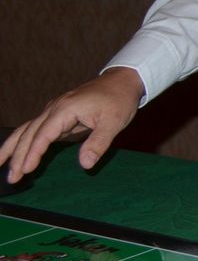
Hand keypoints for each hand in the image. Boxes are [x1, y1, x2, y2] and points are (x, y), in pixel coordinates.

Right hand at [1, 66, 144, 184]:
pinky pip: (35, 130)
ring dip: (12, 148)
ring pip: (26, 130)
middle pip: (29, 134)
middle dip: (17, 156)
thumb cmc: (118, 100)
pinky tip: (16, 155)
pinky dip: (23, 143)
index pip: (43, 134)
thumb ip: (98, 143)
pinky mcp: (56, 116)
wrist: (121, 82)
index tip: (25, 169)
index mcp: (65, 109)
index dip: (33, 152)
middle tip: (12, 178)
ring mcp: (53, 112)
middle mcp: (54, 109)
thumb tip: (85, 165)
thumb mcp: (114, 122)